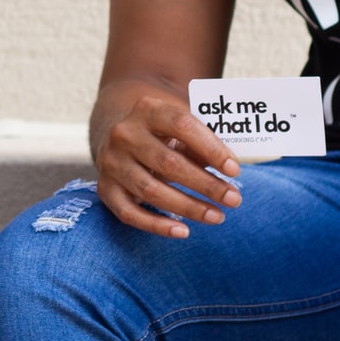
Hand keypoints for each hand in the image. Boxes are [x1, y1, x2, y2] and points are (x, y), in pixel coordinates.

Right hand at [94, 92, 244, 238]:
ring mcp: (111, 162)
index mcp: (147, 109)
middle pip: (168, 163)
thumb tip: (228, 168)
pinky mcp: (105, 189)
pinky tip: (183, 231)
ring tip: (217, 216)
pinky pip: (129, 214)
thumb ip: (201, 142)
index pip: (182, 124)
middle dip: (205, 184)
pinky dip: (156, 225)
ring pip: (151, 191)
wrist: (119, 134)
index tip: (235, 170)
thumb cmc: (163, 132)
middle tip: (234, 200)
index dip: (211, 148)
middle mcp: (124, 134)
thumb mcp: (180, 126)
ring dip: (188, 207)